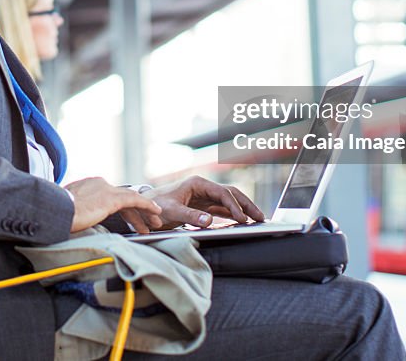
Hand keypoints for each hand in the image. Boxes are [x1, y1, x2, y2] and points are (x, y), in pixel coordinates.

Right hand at [65, 178, 162, 233]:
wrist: (57, 213)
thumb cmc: (58, 215)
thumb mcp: (67, 209)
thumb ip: (77, 210)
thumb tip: (76, 218)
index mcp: (87, 185)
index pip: (110, 196)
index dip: (121, 209)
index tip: (126, 219)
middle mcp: (99, 184)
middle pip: (122, 197)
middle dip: (135, 212)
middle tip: (145, 223)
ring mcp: (106, 189)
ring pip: (131, 199)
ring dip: (145, 211)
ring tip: (156, 222)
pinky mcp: (112, 198)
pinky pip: (136, 200)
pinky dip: (148, 205)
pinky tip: (156, 212)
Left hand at [135, 175, 265, 230]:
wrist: (144, 208)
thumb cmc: (155, 206)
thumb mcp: (171, 211)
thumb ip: (190, 216)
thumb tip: (209, 221)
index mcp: (197, 184)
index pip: (222, 193)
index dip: (234, 206)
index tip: (243, 219)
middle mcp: (203, 188)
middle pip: (230, 194)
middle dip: (246, 205)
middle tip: (261, 217)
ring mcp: (204, 197)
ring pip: (228, 201)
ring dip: (242, 210)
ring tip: (257, 220)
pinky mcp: (202, 207)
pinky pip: (222, 209)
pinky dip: (233, 215)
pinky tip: (242, 222)